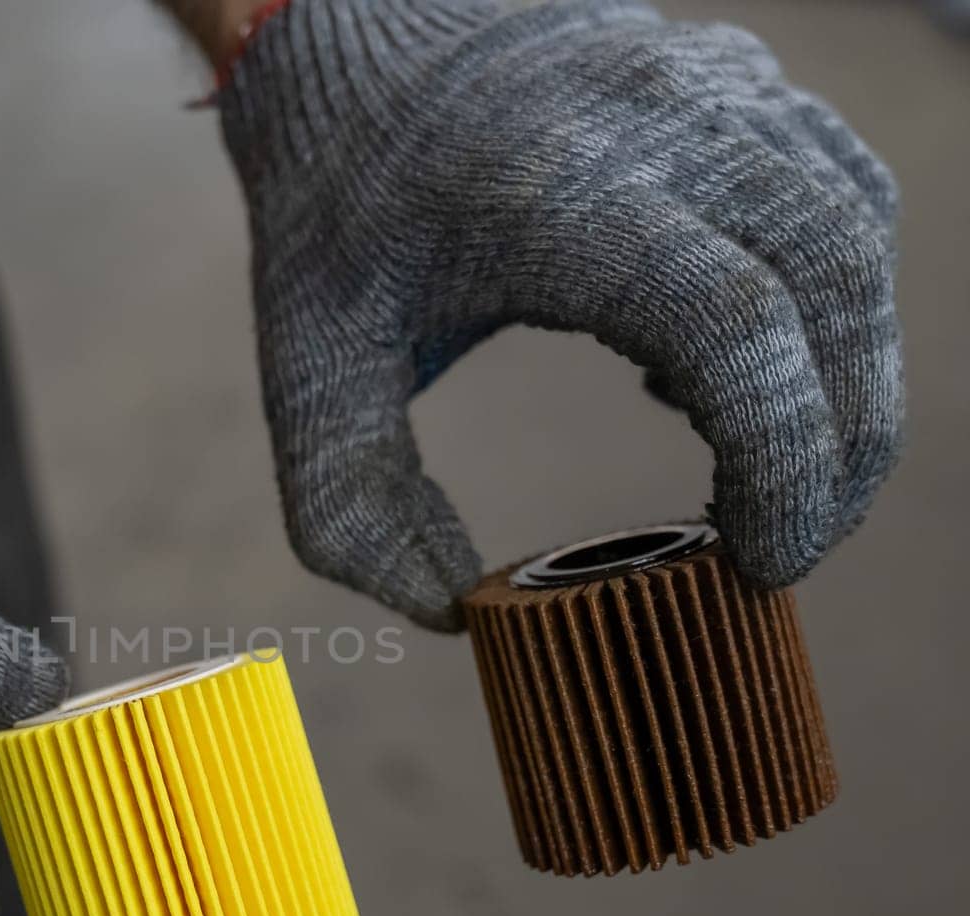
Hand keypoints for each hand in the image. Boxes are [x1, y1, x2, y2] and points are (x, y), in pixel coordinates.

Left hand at [219, 0, 901, 627]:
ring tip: (765, 473)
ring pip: (853, 236)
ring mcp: (711, 84)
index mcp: (558, 194)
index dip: (779, 460)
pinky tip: (733, 365)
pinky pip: (835, 192)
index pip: (733, 323)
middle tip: (785, 551)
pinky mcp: (735, 79)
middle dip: (840, 445)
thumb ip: (349, 508)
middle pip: (830, 284)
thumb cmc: (330, 206)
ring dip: (846, 373)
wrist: (349, 34)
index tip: (761, 565)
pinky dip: (824, 296)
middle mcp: (659, 121)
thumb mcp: (306, 365)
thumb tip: (454, 613)